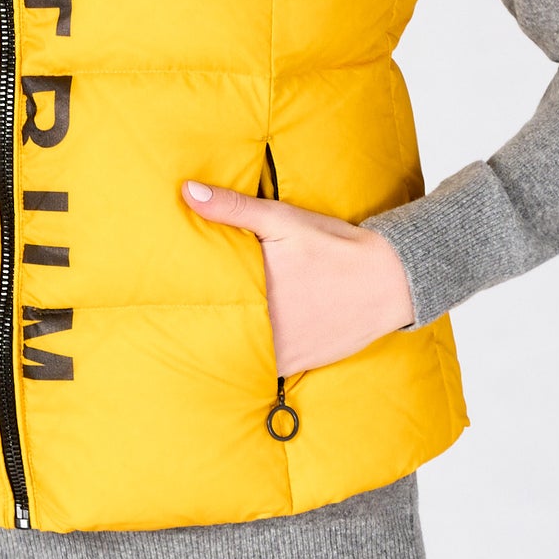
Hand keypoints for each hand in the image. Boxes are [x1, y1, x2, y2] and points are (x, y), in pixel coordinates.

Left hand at [180, 178, 416, 373]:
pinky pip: (264, 366)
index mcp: (255, 292)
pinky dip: (252, 358)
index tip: (169, 292)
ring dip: (226, 343)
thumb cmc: (333, 245)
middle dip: (203, 322)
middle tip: (179, 315)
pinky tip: (242, 345)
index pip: (205, 301)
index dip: (185, 299)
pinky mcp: (299, 362)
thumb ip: (232, 208)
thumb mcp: (282, 219)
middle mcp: (266, 328)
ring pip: (239, 353)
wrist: (390, 280)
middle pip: (219, 330)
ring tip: (203, 333)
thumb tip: (187, 191)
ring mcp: (283, 350)